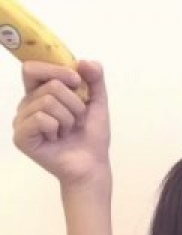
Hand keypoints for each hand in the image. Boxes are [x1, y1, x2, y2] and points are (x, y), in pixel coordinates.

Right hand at [12, 60, 110, 189]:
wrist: (92, 165)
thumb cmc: (92, 136)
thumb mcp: (97, 103)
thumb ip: (95, 79)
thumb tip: (86, 61)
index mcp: (39, 93)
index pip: (33, 67)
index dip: (56, 70)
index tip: (76, 81)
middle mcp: (27, 105)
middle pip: (49, 86)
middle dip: (73, 103)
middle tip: (76, 121)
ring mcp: (22, 121)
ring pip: (48, 102)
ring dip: (69, 119)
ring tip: (68, 132)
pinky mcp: (21, 137)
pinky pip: (41, 119)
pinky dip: (58, 129)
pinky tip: (57, 140)